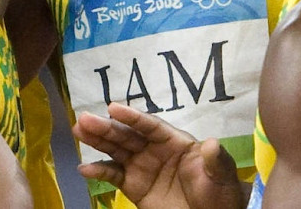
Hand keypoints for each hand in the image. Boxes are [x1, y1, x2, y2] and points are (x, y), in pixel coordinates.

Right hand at [73, 103, 243, 208]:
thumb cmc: (219, 192)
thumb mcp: (221, 176)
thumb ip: (216, 160)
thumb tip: (213, 144)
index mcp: (174, 141)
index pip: (150, 126)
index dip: (132, 117)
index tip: (113, 107)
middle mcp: (154, 150)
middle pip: (128, 135)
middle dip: (106, 127)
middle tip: (84, 119)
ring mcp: (142, 167)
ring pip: (116, 150)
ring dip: (97, 141)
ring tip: (78, 130)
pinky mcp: (134, 186)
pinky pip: (113, 175)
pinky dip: (98, 171)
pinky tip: (84, 168)